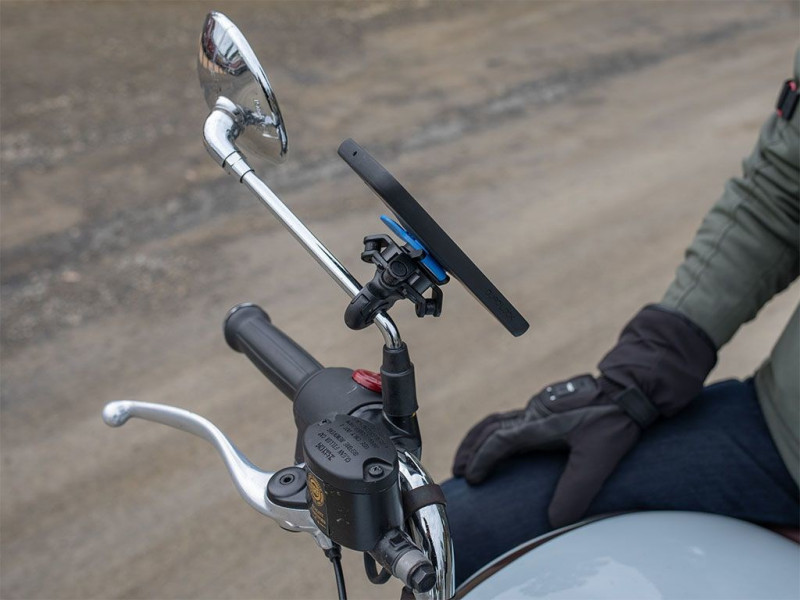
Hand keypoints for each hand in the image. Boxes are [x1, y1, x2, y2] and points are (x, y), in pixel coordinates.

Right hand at [452, 374, 649, 527]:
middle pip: (489, 427)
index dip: (483, 459)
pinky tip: (501, 442)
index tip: (472, 478)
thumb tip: (555, 520)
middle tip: (459, 471)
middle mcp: (534, 412)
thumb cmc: (615, 420)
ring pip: (498, 419)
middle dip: (471, 449)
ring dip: (479, 438)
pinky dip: (495, 431)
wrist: (631, 388)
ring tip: (470, 457)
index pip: (500, 441)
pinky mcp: (547, 404)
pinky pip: (511, 417)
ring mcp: (540, 405)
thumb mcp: (599, 459)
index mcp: (540, 424)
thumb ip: (576, 490)